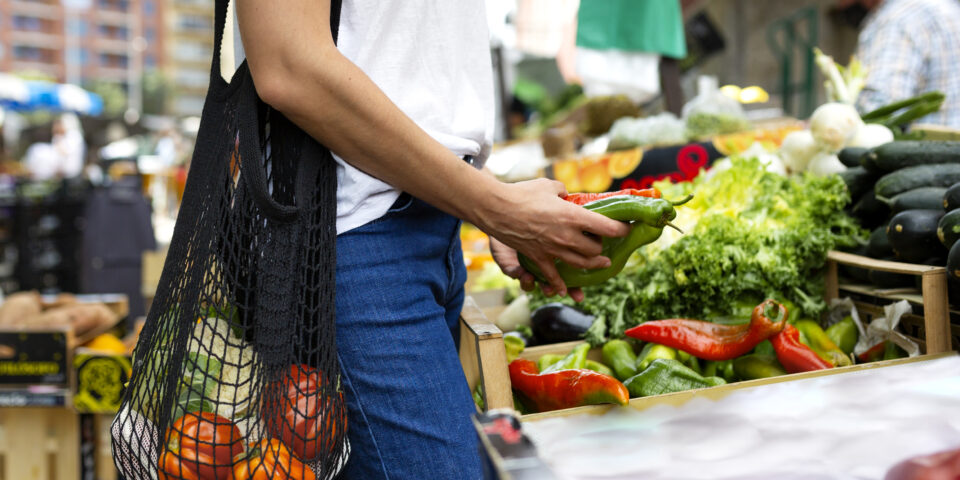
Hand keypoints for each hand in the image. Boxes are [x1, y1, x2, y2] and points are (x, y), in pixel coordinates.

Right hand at [474, 178, 628, 297]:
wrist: (497, 208)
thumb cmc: (523, 193)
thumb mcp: (549, 186)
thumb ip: (562, 192)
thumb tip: (566, 195)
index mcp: (573, 216)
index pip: (608, 227)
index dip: (621, 230)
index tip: (627, 229)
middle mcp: (567, 236)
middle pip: (595, 250)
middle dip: (603, 247)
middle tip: (605, 242)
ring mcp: (553, 250)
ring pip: (580, 264)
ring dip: (593, 265)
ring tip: (601, 263)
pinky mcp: (538, 258)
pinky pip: (552, 276)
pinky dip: (559, 285)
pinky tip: (565, 290)